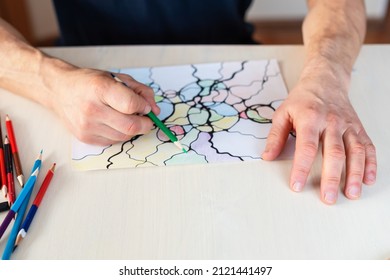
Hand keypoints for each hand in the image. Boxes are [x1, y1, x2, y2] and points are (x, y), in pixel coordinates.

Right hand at [47, 66, 159, 145]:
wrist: (59, 90)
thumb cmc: (90, 82)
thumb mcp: (117, 78)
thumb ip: (140, 91)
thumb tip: (155, 110)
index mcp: (100, 88)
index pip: (131, 104)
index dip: (144, 107)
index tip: (145, 106)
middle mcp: (92, 108)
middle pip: (130, 126)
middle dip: (145, 124)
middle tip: (146, 119)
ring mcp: (87, 126)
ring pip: (124, 136)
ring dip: (133, 130)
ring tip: (128, 118)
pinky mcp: (85, 138)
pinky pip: (113, 142)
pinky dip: (120, 134)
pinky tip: (114, 124)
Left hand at [262, 74, 376, 204]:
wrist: (325, 80)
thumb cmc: (302, 99)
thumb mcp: (283, 113)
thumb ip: (275, 136)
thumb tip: (267, 157)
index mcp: (310, 118)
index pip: (307, 147)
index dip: (301, 168)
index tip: (297, 186)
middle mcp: (331, 122)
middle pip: (334, 153)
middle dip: (332, 178)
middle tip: (328, 198)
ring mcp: (347, 125)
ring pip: (355, 151)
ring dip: (355, 174)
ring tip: (352, 194)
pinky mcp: (358, 128)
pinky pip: (367, 146)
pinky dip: (370, 163)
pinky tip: (368, 179)